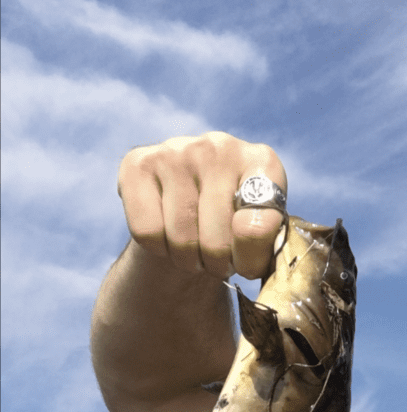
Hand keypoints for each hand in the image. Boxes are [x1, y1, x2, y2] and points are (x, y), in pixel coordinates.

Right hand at [118, 132, 286, 281]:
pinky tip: (166, 233)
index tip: (245, 264)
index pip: (258, 227)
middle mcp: (220, 146)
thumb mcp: (259, 236)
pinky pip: (147, 231)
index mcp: (262, 162)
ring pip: (181, 240)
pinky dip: (157, 247)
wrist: (188, 209)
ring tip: (194, 248)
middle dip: (215, 265)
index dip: (249, 261)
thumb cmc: (231, 226)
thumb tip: (244, 235)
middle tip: (215, 258)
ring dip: (186, 260)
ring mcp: (177, 150)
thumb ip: (263, 241)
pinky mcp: (138, 163)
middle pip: (216, 242)